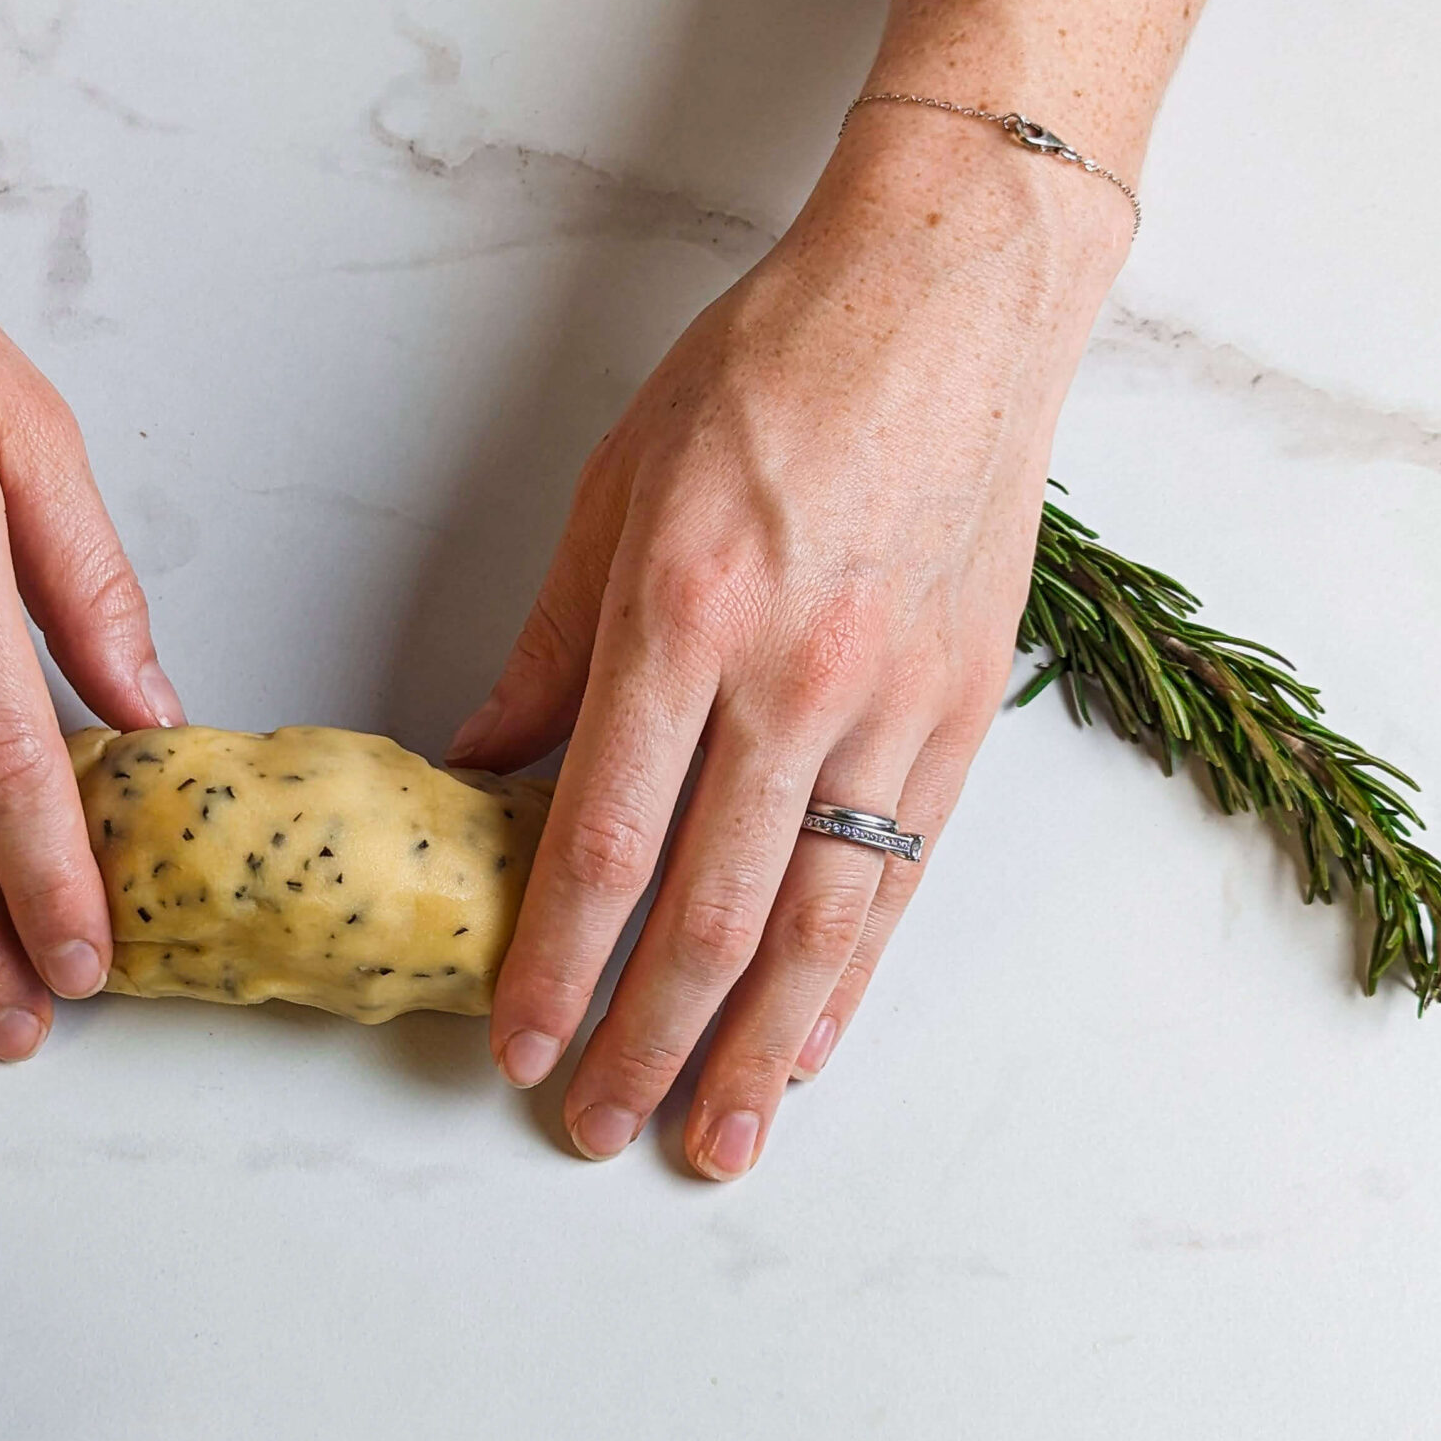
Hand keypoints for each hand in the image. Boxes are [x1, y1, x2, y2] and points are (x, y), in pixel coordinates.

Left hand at [451, 113, 1128, 1178]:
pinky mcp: (961, 714)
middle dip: (644, 1041)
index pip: (603, 841)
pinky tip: (809, 1041)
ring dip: (756, 1051)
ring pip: (817, 924)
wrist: (949, 299)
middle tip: (599, 1127)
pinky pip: (899, 877)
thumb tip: (478, 763)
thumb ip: (550, 648)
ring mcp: (890, 707)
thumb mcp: (618, 490)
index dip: (556, 966)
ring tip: (713, 1141)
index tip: (518, 1046)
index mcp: (682, 618)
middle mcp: (791, 680)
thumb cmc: (769, 373)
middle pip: (707, 912)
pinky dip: (851, 975)